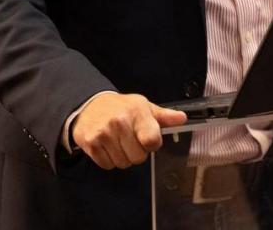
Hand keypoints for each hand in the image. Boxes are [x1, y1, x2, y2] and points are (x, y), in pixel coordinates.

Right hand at [72, 92, 186, 169]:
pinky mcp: (91, 144)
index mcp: (137, 111)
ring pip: (122, 163)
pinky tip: (108, 146)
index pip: (152, 140)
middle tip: (132, 141)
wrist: (90, 106)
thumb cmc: (121, 108)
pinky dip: (109, 160)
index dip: (153, 144)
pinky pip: (107, 165)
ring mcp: (104, 134)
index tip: (149, 139)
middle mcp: (120, 122)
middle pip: (138, 157)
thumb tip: (182, 118)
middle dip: (137, 153)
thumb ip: (164, 116)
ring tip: (119, 142)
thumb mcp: (144, 107)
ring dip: (123, 157)